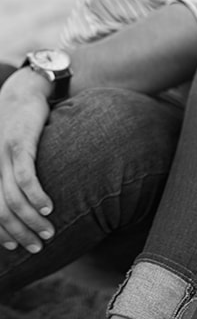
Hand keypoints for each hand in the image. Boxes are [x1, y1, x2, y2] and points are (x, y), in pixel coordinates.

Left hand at [0, 70, 54, 252]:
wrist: (22, 92)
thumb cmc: (17, 127)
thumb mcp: (7, 154)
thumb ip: (9, 176)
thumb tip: (20, 204)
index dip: (1, 234)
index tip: (16, 246)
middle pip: (0, 212)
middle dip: (18, 234)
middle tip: (37, 247)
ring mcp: (2, 155)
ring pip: (13, 199)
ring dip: (31, 220)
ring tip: (49, 231)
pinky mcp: (19, 143)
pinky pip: (26, 176)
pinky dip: (36, 195)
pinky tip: (49, 206)